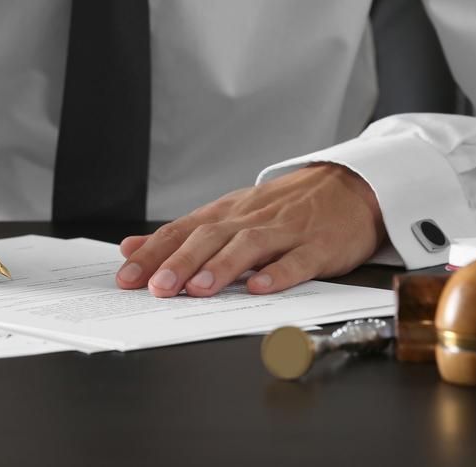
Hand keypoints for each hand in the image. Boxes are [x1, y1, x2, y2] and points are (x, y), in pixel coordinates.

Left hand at [114, 163, 384, 296]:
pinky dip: (278, 274)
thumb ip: (183, 234)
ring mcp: (285, 232)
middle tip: (156, 287)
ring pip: (248, 246)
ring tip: (198, 288)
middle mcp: (251, 219)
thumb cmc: (286, 206)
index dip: (153, 252)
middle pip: (209, 237)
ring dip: (221, 267)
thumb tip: (133, 248)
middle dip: (179, 262)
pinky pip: (297, 260)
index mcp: (227, 214)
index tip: (127, 275)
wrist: (349, 187)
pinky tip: (260, 287)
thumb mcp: (230, 214)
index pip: (181, 230)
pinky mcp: (318, 247)